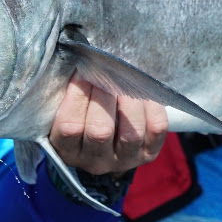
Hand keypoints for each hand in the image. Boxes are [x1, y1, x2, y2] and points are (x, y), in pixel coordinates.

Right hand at [49, 71, 167, 175]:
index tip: (82, 72)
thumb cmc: (82, 116)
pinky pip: (155, 128)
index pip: (70, 128)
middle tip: (104, 73)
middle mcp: (96, 162)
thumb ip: (71, 92)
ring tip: (124, 80)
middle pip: (100, 131)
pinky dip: (152, 105)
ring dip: (128, 100)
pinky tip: (143, 90)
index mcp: (69, 151)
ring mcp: (125, 160)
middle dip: (103, 94)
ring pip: (131, 133)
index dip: (77, 96)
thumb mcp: (66, 109)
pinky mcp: (149, 153)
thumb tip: (83, 60)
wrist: (108, 142)